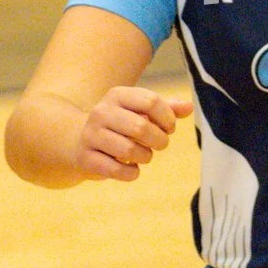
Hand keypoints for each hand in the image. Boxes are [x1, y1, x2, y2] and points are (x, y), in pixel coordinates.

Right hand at [76, 86, 193, 181]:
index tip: (169, 128)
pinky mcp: (86, 158)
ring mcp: (91, 135)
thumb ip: (165, 108)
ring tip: (144, 155)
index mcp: (117, 95)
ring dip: (146, 157)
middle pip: (141, 127)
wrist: (77, 141)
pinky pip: (117, 170)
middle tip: (160, 144)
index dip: (167, 118)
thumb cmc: (119, 124)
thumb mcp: (139, 111)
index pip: (151, 101)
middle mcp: (101, 112)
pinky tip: (132, 168)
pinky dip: (132, 173)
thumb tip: (190, 107)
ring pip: (129, 150)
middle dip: (159, 140)